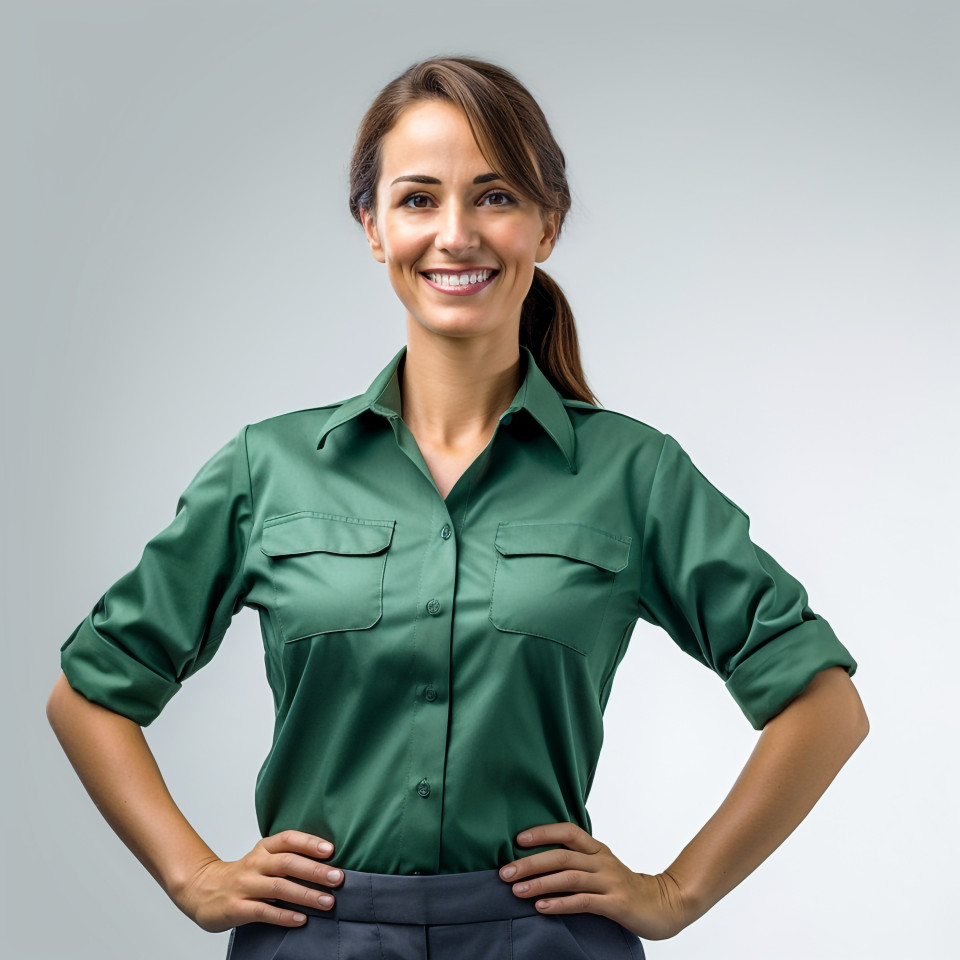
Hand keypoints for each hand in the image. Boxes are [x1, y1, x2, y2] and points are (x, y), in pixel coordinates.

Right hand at [173, 830, 343, 931]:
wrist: (203, 890)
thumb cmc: (244, 875)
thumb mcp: (263, 860)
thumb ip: (288, 859)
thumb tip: (327, 865)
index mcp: (264, 848)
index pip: (288, 839)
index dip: (309, 842)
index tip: (331, 850)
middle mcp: (255, 863)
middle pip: (287, 863)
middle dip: (315, 870)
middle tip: (337, 878)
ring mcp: (245, 885)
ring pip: (278, 887)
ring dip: (306, 895)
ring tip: (327, 902)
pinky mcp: (236, 907)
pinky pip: (263, 911)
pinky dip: (284, 915)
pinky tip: (301, 919)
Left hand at [498, 822, 693, 940]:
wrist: (664, 905)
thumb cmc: (625, 887)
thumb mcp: (602, 868)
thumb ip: (578, 862)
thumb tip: (539, 862)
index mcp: (597, 849)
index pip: (568, 831)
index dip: (543, 832)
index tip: (517, 840)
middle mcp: (602, 861)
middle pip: (562, 856)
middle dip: (530, 863)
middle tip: (505, 872)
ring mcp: (609, 882)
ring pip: (569, 878)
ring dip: (539, 883)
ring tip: (517, 890)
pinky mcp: (615, 903)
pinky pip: (583, 901)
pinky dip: (560, 903)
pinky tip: (542, 907)